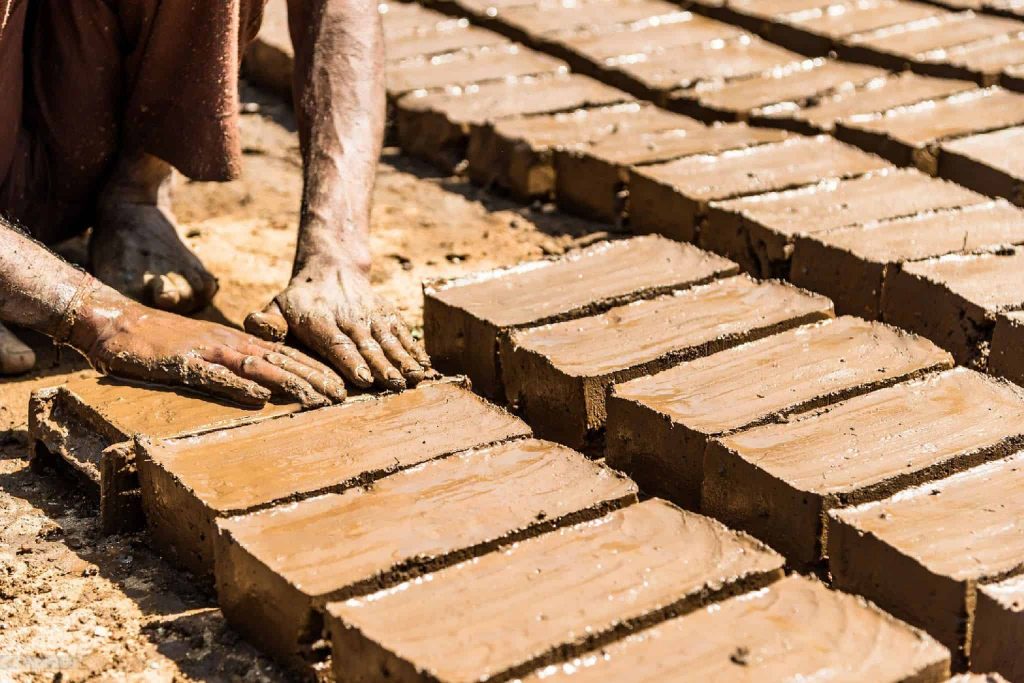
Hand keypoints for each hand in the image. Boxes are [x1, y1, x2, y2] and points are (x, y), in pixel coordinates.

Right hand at [69, 285, 346, 406]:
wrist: (116, 322)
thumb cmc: (161, 341)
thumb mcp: (205, 350)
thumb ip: (233, 364)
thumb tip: (265, 384)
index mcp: (236, 341)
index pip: (285, 354)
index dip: (315, 369)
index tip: (342, 385)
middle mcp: (228, 343)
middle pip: (281, 360)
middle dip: (315, 377)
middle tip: (344, 396)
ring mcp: (207, 351)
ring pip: (257, 366)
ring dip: (290, 383)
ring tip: (318, 398)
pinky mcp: (182, 364)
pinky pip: (214, 376)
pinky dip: (239, 386)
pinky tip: (261, 397)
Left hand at [244, 257, 429, 390]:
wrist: (331, 267)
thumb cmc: (299, 301)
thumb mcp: (276, 306)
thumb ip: (266, 322)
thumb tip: (257, 325)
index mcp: (319, 319)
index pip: (337, 342)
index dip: (351, 361)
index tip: (364, 379)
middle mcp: (348, 316)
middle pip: (367, 343)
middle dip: (382, 365)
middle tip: (395, 384)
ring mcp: (371, 314)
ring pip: (388, 337)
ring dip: (403, 358)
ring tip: (414, 377)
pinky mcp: (387, 313)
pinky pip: (402, 330)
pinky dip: (414, 347)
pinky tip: (424, 365)